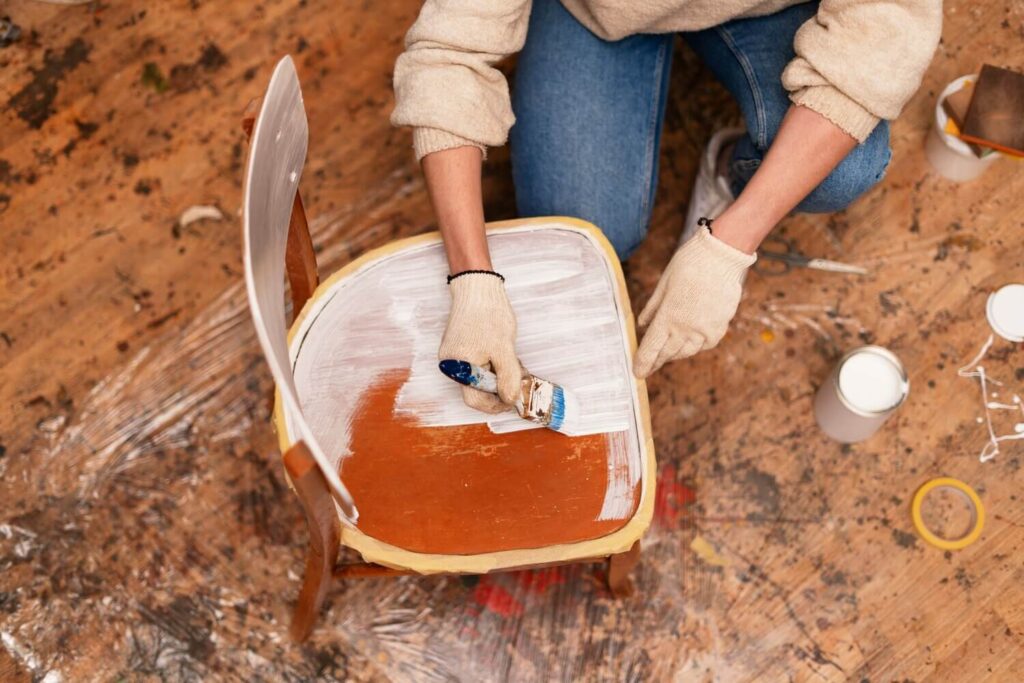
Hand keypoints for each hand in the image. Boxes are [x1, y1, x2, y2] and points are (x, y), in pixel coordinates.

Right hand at [439, 272, 524, 412]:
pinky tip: (504, 356)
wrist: (477, 287)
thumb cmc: (488, 315)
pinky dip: (492, 365)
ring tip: (515, 366)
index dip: (496, 405)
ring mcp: (454, 356)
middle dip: (499, 389)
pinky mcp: (459, 347)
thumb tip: (511, 399)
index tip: (514, 400)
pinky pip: (476, 365)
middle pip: (476, 390)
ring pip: (477, 377)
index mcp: (459, 368)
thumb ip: (508, 378)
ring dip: (498, 376)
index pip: (476, 400)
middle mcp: (452, 365)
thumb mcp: (504, 350)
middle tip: (519, 381)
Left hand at [633, 226, 756, 377]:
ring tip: (666, 354)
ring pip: (686, 352)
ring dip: (674, 354)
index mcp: (667, 318)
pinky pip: (704, 345)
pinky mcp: (719, 328)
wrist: (721, 256)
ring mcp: (704, 331)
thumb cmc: (688, 265)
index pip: (651, 349)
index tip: (637, 373)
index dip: (642, 363)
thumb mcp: (663, 285)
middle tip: (648, 366)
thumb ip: (652, 308)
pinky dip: (695, 346)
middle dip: (656, 361)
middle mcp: (685, 329)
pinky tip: (690, 342)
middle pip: (667, 354)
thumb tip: (641, 325)